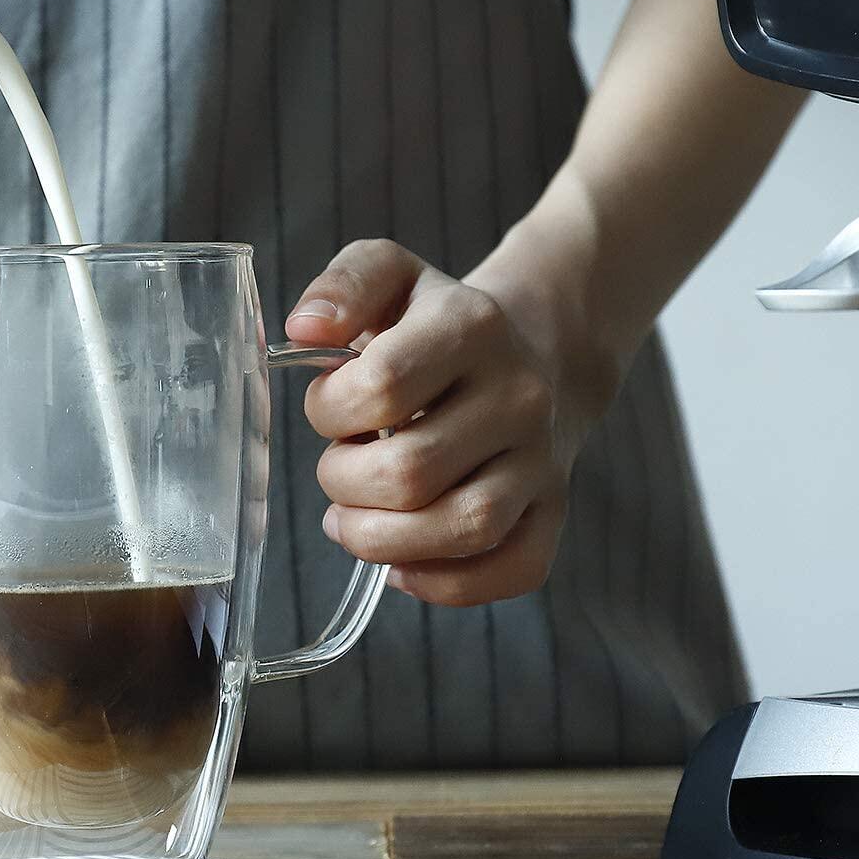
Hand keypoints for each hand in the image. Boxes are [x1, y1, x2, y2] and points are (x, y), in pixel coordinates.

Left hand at [285, 239, 589, 608]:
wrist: (541, 346)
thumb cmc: (437, 322)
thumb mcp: (390, 275)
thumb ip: (342, 286)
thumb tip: (304, 328)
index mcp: (472, 327)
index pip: (378, 388)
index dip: (329, 410)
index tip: (329, 407)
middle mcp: (519, 396)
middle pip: (410, 473)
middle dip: (344, 483)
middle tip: (339, 468)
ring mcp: (542, 459)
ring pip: (463, 529)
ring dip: (382, 541)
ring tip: (354, 520)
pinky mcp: (554, 510)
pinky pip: (512, 568)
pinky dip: (444, 583)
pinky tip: (403, 561)